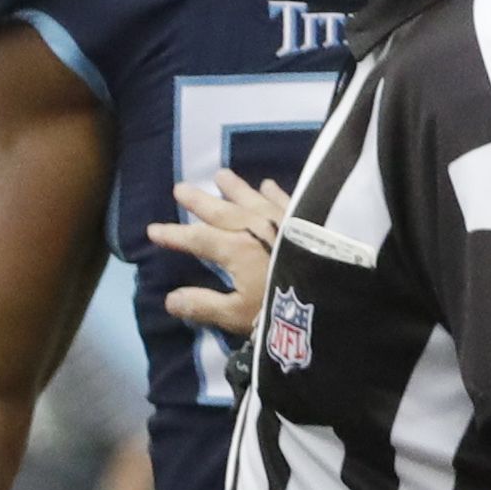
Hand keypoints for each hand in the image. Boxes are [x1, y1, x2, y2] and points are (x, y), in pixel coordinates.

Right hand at [149, 167, 292, 339]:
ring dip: (234, 188)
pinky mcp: (305, 219)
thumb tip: (169, 300)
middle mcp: (254, 228)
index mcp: (235, 250)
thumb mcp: (237, 315)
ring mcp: (281, 219)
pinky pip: (284, 199)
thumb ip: (204, 305)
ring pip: (251, 199)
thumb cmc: (282, 307)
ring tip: (220, 175)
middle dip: (199, 201)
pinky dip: (273, 191)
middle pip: (221, 211)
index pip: (197, 239)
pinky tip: (267, 184)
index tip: (153, 229)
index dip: (174, 234)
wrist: (337, 292)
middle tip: (180, 188)